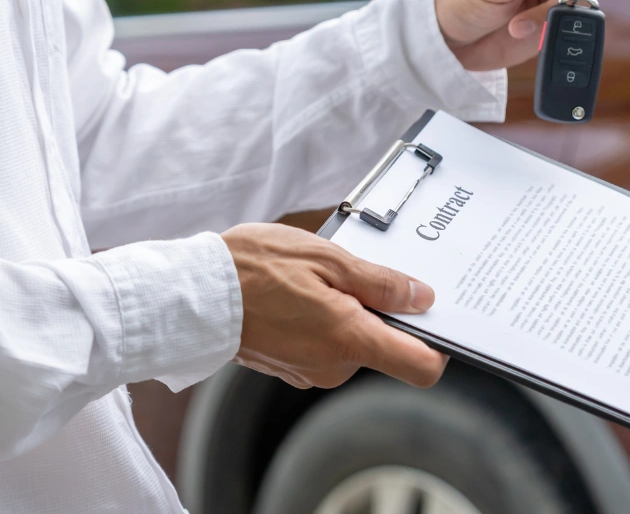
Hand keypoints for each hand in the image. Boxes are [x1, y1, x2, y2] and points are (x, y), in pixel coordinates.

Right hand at [222, 223, 447, 388]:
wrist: (192, 295)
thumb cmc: (253, 269)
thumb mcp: (327, 258)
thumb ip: (380, 282)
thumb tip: (421, 297)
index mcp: (350, 340)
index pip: (420, 366)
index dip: (437, 345)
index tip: (434, 318)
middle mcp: (334, 367)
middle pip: (384, 346)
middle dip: (378, 310)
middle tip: (351, 273)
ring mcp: (310, 372)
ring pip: (352, 342)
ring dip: (346, 311)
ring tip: (315, 278)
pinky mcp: (291, 368)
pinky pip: (324, 345)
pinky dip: (322, 321)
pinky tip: (298, 293)